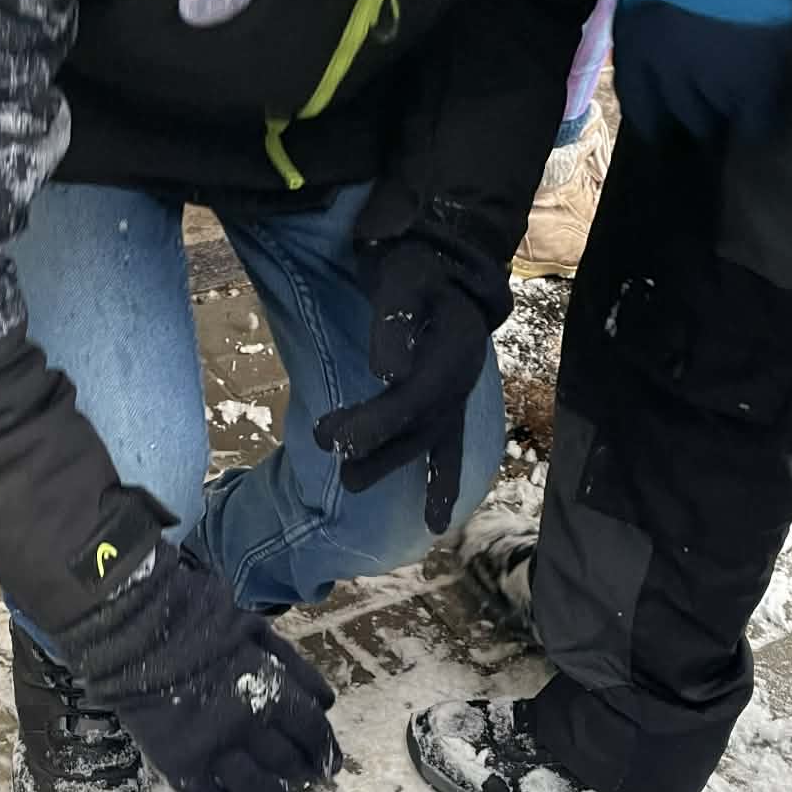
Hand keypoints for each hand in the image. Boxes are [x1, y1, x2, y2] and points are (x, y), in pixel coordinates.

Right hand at [65, 488, 340, 791]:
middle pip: (291, 766)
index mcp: (271, 692)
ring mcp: (213, 752)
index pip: (314, 734)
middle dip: (304, 774)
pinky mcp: (180, 768)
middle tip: (302, 777)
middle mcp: (247, 728)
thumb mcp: (259, 634)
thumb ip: (296, 669)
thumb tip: (326, 704)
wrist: (135, 630)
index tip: (329, 763)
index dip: (326, 752)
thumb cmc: (200, 624)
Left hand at [314, 235, 508, 537]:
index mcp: (453, 351)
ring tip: (348, 482)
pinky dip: (443, 487)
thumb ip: (393, 319)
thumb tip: (386, 372)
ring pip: (427, 445)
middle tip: (331, 450)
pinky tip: (434, 524)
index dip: (378, 422)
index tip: (337, 437)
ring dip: (389, 465)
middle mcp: (460, 384)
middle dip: (375, 447)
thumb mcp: (402, 278)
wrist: (447, 269)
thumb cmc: (419, 267)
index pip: (415, 398)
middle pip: (419, 428)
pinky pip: (449, 455)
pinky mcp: (448, 410)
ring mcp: (456, 401)